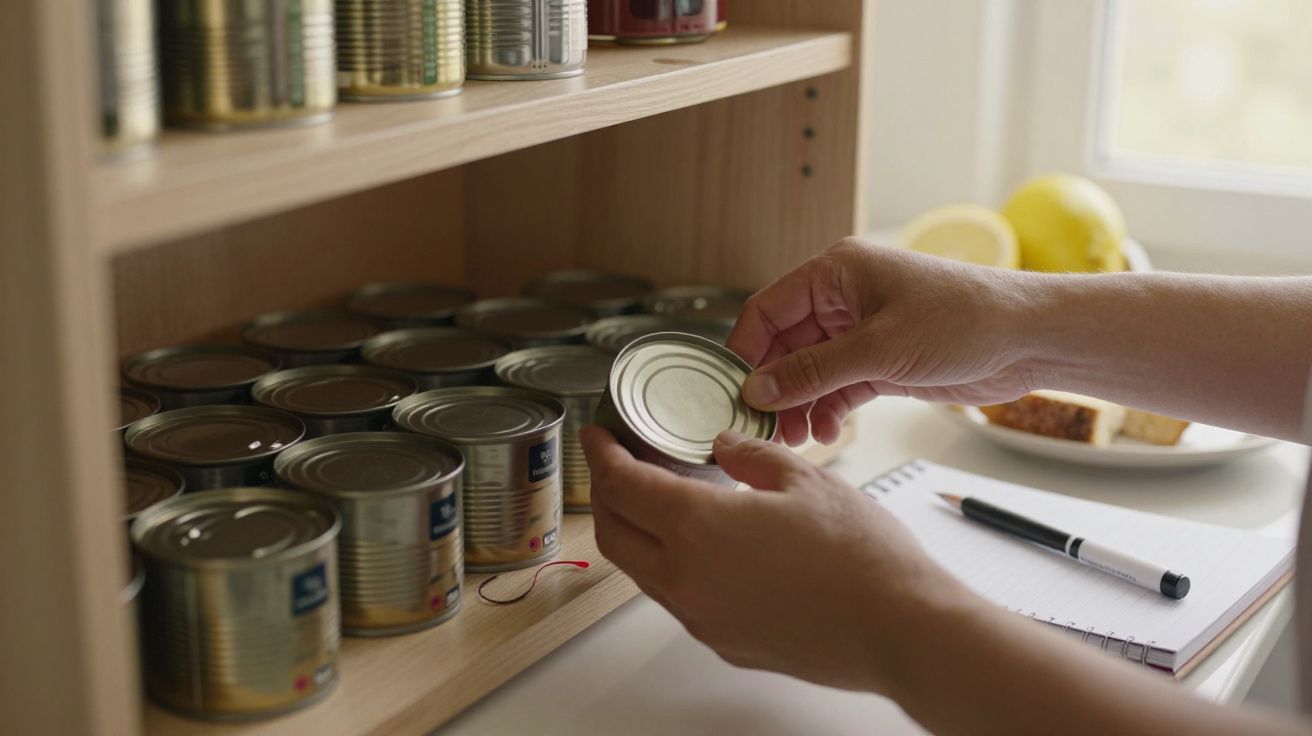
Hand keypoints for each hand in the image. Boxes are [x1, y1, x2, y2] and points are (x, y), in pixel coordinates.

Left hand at [580, 424, 969, 693]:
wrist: (899, 629)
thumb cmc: (862, 559)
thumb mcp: (805, 480)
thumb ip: (751, 457)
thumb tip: (726, 446)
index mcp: (696, 529)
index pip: (623, 486)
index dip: (603, 456)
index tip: (598, 437)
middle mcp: (686, 579)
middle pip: (614, 535)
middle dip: (607, 496)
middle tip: (617, 466)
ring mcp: (702, 617)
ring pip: (643, 571)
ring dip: (639, 534)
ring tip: (662, 502)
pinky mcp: (724, 641)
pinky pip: (678, 599)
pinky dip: (673, 567)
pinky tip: (706, 547)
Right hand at [729, 238, 1040, 445]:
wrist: (1029, 339)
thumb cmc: (966, 319)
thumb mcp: (879, 349)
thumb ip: (813, 371)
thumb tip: (758, 389)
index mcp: (836, 273)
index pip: (767, 310)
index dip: (746, 352)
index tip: (734, 392)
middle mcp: (843, 299)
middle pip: (784, 346)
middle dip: (774, 388)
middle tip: (763, 427)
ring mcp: (862, 332)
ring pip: (809, 371)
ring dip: (800, 405)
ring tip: (796, 438)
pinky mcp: (882, 362)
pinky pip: (838, 386)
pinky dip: (828, 409)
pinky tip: (827, 432)